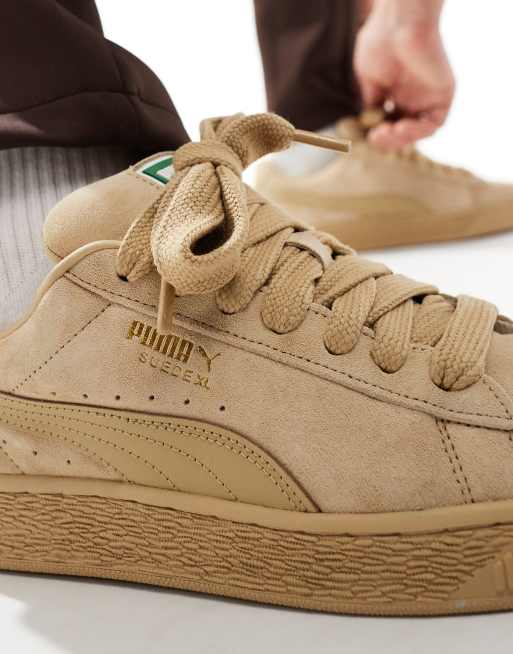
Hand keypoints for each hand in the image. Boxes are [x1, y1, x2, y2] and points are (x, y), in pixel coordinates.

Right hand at [354, 0, 454, 149]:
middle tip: (376, 137)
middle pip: (402, 134)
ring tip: (388, 132)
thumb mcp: (368, 79)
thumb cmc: (380, 41)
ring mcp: (427, 98)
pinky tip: (402, 126)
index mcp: (394, 95)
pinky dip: (418, 131)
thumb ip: (370, 103)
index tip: (367, 135)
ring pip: (418, 133)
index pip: (387, 126)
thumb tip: (366, 126)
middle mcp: (411, 98)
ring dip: (402, 139)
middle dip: (388, 141)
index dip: (377, 136)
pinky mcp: (442, 95)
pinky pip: (434, 124)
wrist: (399, 22)